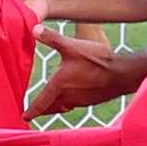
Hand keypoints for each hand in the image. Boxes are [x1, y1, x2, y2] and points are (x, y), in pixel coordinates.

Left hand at [27, 22, 146, 116]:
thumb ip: (52, 38)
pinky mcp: (91, 100)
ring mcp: (80, 101)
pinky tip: (71, 95)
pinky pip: (74, 104)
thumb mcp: (72, 45)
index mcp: (59, 85)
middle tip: (35, 112)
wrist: (121, 74)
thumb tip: (33, 28)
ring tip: (51, 104)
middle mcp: (68, 97)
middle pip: (51, 107)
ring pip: (63, 106)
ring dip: (55, 106)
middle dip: (42, 110)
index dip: (32, 111)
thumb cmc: (97, 60)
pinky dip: (68, 102)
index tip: (24, 117)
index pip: (41, 102)